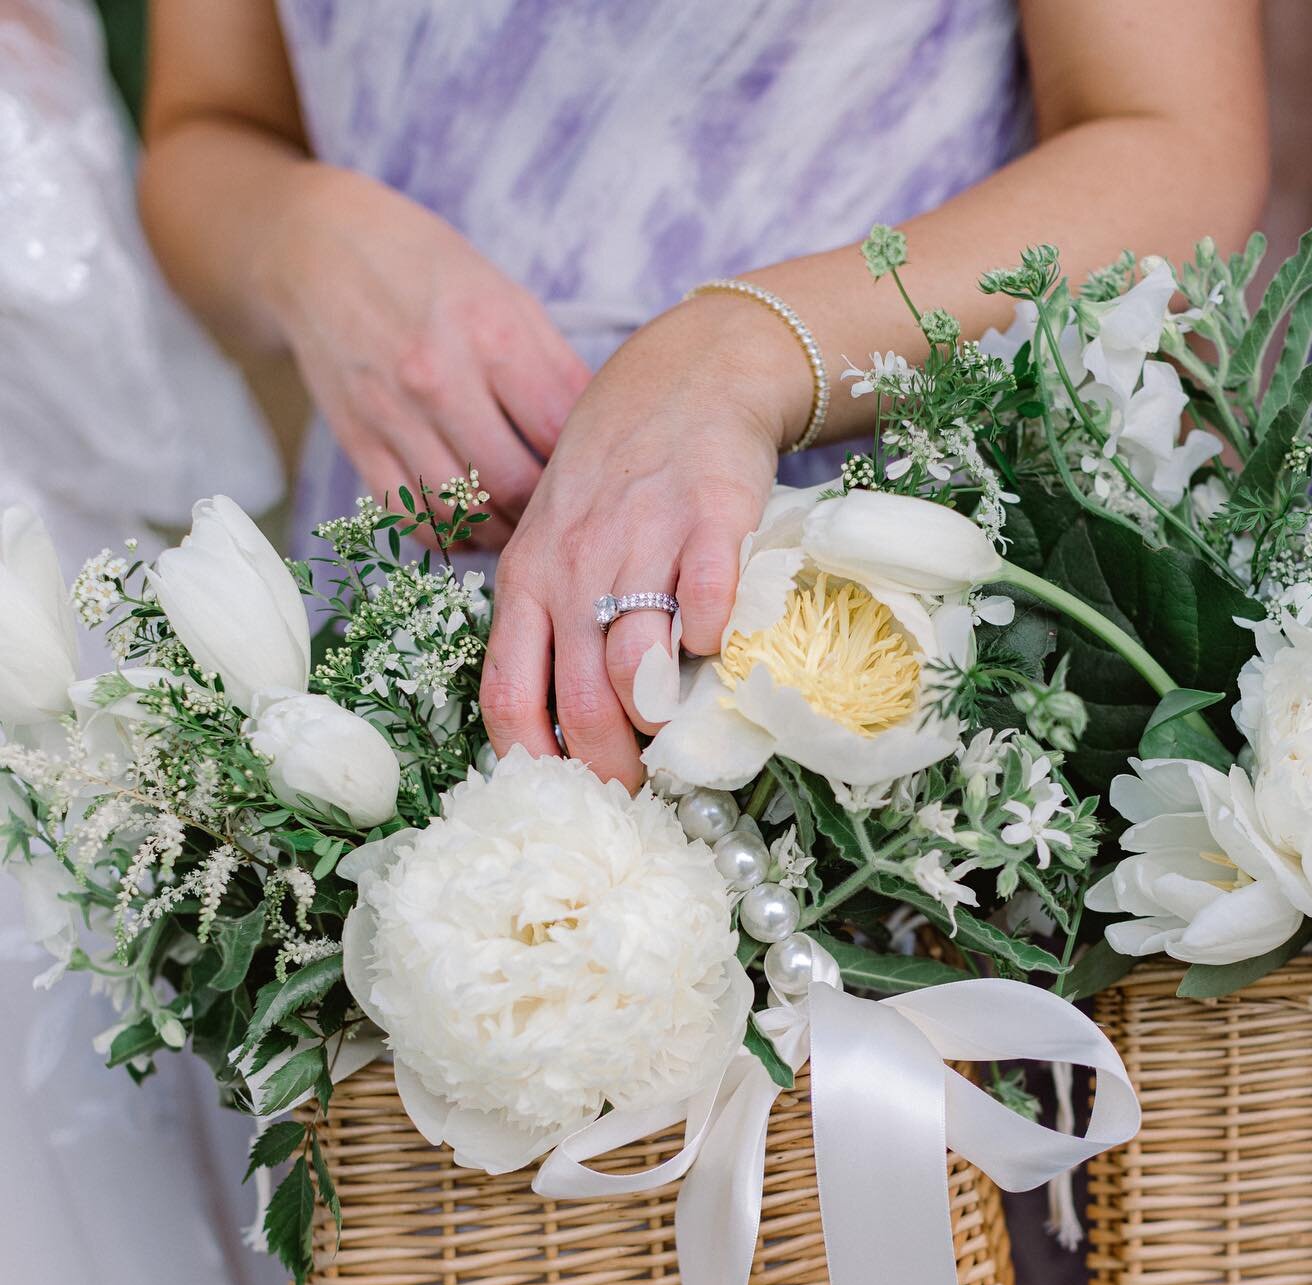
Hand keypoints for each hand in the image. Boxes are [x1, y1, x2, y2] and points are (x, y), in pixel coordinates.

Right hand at [263, 166, 588, 546]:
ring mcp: (393, 415)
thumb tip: (602, 433)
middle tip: (560, 510)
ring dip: (500, 531)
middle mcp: (439, 378)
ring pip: (463, 513)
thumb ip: (556, 365)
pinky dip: (448, 536)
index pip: (558, 433)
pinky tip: (471, 526)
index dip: (582, 462)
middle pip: (513, 484)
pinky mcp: (358, 441)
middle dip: (544, 509)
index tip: (591, 470)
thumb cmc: (426, 269)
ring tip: (521, 523)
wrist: (316, 248)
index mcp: (490, 333)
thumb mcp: (506, 295)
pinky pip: (411, 516)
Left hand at [480, 295, 811, 786]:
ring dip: (660, 716)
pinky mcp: (709, 519)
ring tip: (680, 733)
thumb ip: (554, 630)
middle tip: (643, 792)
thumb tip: (569, 733)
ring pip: (636, 663)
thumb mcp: (556, 550)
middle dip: (612, 766)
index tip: (572, 795)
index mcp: (527, 585)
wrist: (682, 380)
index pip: (510, 699)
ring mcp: (639, 543)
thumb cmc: (614, 483)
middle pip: (581, 702)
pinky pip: (706, 601)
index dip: (539, 764)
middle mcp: (574, 570)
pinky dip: (713, 639)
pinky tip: (717, 647)